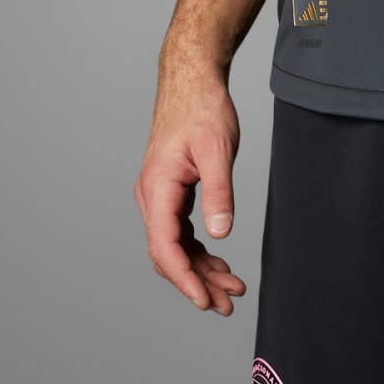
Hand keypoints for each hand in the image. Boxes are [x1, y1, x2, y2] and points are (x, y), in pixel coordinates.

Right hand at [135, 67, 246, 314]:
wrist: (192, 80)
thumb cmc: (203, 109)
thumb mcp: (218, 150)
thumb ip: (218, 193)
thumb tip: (220, 235)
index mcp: (158, 188)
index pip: (164, 247)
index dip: (184, 279)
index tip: (204, 301)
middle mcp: (152, 197)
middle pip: (169, 253)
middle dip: (198, 281)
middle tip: (229, 303)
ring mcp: (159, 196)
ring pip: (175, 245)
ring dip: (200, 269)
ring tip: (231, 288)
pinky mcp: (171, 192)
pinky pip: (180, 231)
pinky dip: (199, 250)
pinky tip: (219, 262)